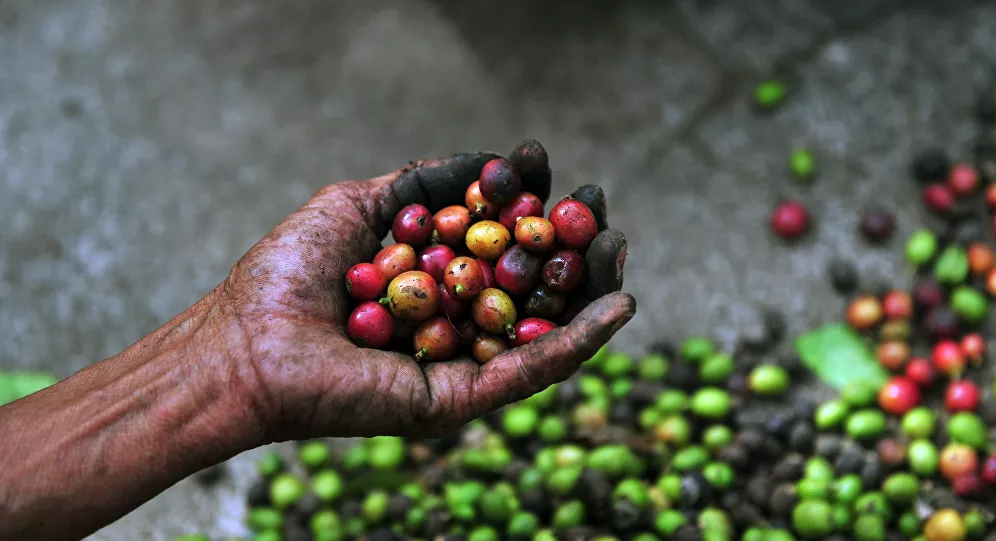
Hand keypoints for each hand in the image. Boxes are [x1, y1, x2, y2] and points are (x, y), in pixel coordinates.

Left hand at [219, 141, 635, 440]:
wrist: (246, 344)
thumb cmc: (286, 277)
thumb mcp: (356, 206)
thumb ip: (420, 187)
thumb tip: (483, 161)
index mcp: (428, 284)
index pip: (493, 244)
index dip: (523, 206)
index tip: (545, 166)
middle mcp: (449, 325)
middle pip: (528, 288)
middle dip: (568, 248)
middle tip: (598, 210)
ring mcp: (458, 365)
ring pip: (540, 331)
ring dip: (587, 292)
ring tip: (614, 249)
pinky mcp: (458, 401)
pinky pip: (528, 371)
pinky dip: (577, 343)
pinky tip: (616, 307)